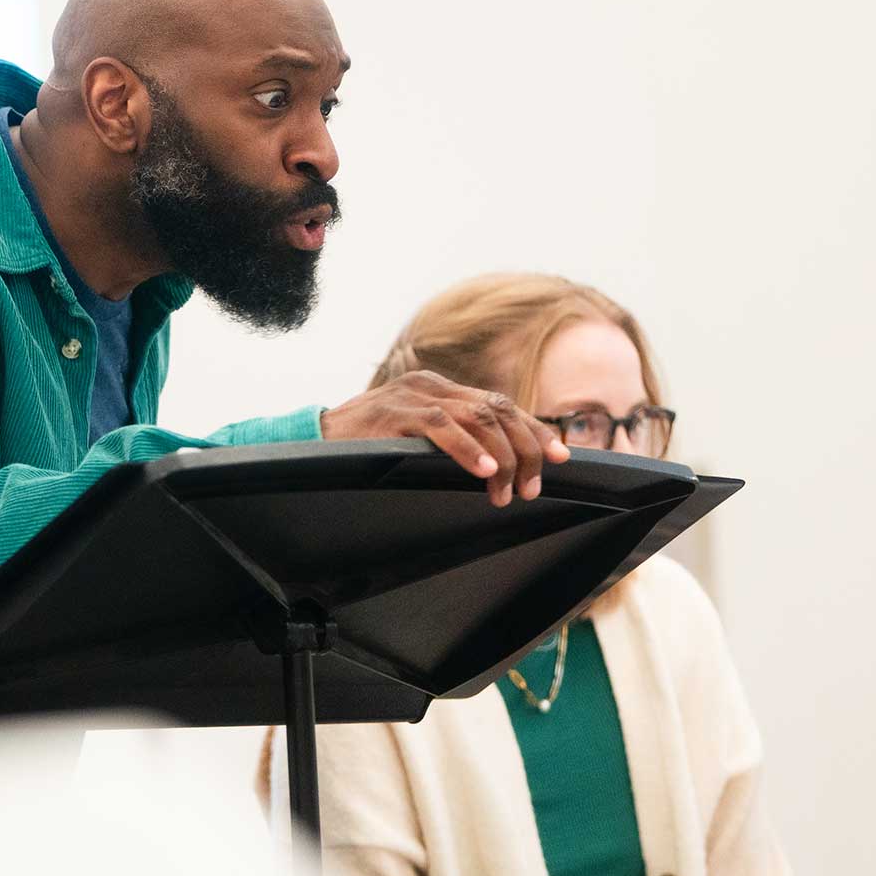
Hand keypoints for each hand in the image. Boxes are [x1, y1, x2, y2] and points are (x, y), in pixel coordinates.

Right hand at [318, 370, 568, 506]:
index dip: (534, 429)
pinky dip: (468, 449)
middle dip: (526, 448)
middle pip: (497, 409)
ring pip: (477, 417)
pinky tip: (485, 471)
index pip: (501, 404)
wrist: (314, 442)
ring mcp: (413, 395)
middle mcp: (431, 385)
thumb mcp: (416, 439)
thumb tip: (500, 469)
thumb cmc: (366, 447)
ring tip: (510, 490)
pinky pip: (441, 426)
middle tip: (534, 486)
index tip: (562, 457)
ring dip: (501, 457)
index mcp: (441, 389)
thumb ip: (451, 441)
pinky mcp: (394, 412)